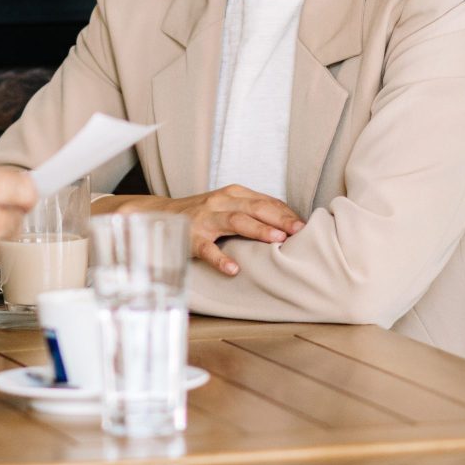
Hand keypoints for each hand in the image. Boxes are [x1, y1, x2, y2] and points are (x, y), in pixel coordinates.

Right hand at [108, 185, 303, 275]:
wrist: (160, 216)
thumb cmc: (203, 214)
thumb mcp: (227, 206)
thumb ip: (253, 211)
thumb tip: (290, 224)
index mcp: (232, 194)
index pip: (264, 201)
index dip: (285, 213)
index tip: (304, 226)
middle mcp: (219, 202)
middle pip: (253, 208)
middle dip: (278, 218)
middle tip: (297, 231)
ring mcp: (204, 219)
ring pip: (234, 221)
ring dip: (257, 229)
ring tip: (276, 240)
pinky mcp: (190, 237)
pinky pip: (206, 249)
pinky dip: (219, 259)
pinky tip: (233, 269)